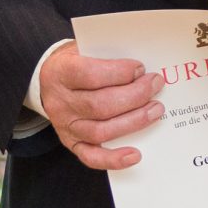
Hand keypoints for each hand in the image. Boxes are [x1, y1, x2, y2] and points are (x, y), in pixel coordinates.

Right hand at [37, 40, 164, 169]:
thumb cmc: (77, 61)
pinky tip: (135, 154)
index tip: (141, 68)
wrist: (51, 79)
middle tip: (155, 85)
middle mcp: (60, 102)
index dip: (119, 73)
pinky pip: (92, 157)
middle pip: (99, 105)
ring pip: (100, 131)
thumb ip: (108, 54)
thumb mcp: (84, 48)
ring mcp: (65, 126)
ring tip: (156, 110)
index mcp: (60, 72)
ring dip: (133, 122)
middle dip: (134, 96)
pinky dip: (114, 159)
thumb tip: (142, 68)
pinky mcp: (72, 143)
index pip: (90, 75)